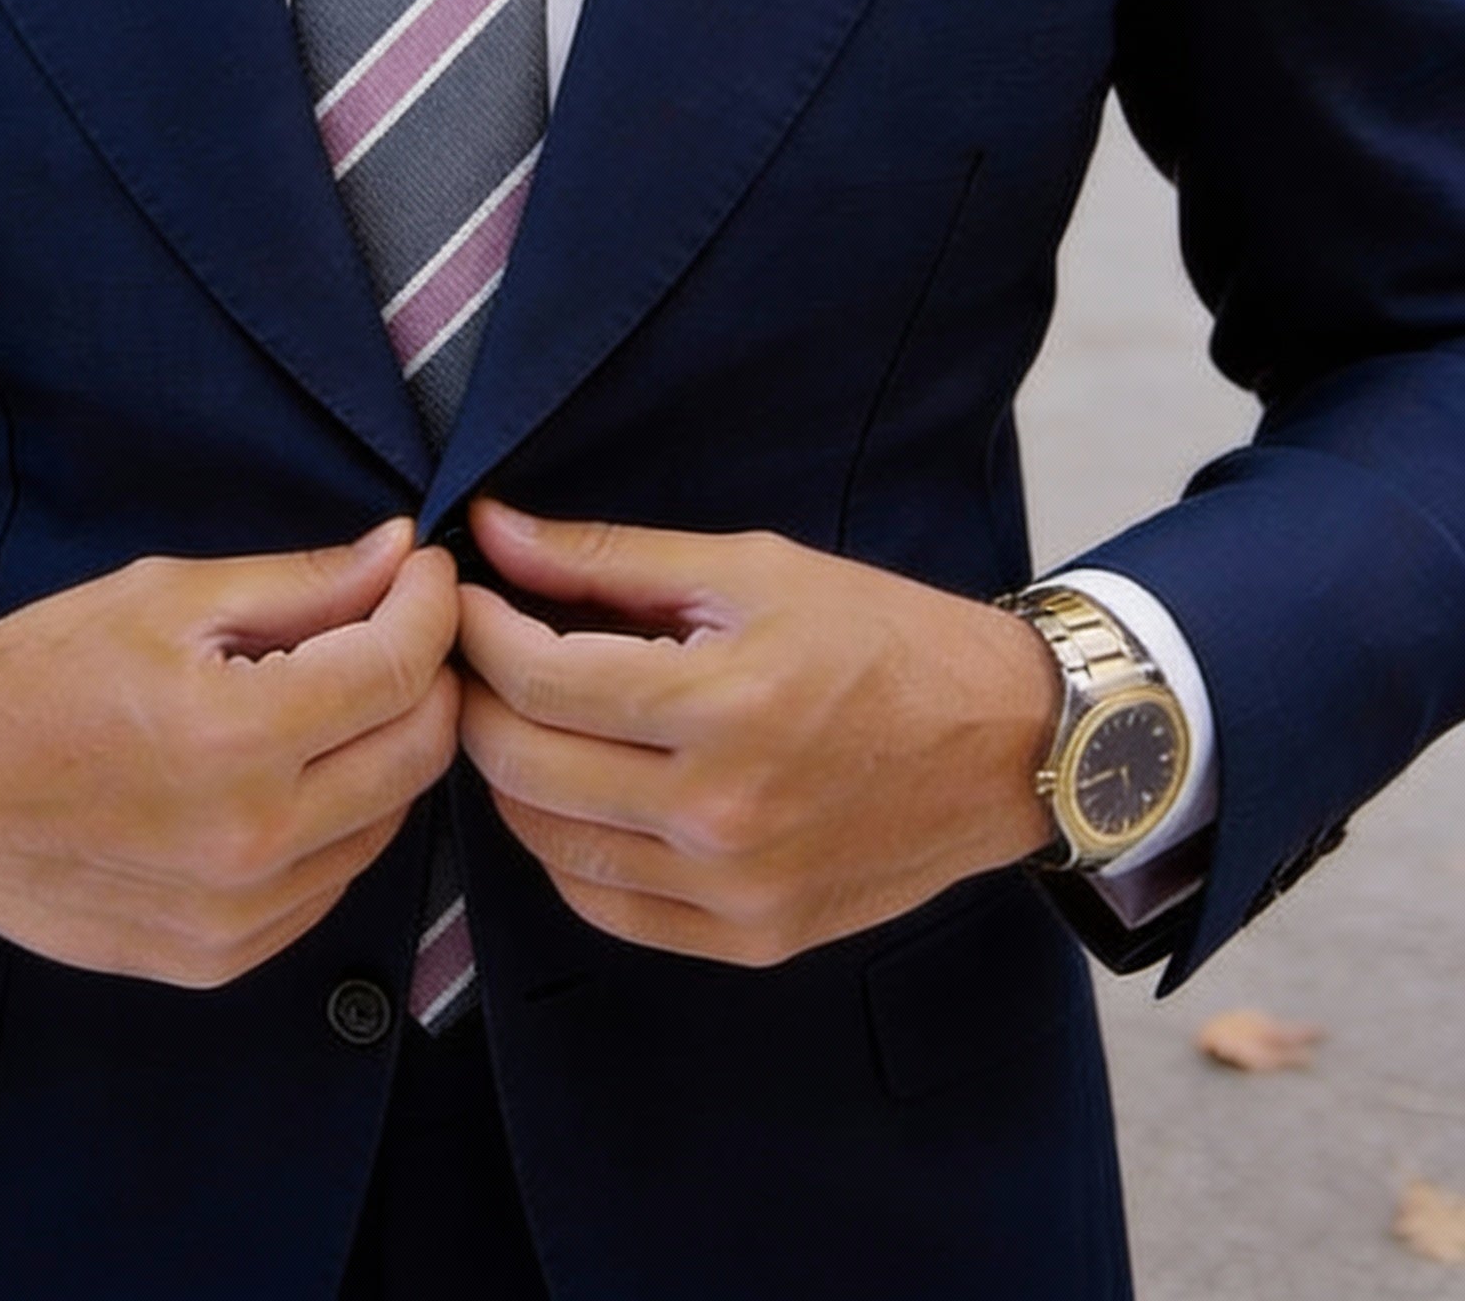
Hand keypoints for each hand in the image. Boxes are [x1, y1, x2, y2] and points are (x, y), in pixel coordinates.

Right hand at [0, 521, 460, 987]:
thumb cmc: (34, 679)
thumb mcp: (166, 598)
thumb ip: (300, 583)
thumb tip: (398, 555)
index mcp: (234, 739)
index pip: (399, 669)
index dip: (431, 606)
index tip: (425, 571)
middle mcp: (251, 842)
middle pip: (419, 751)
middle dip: (429, 673)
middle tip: (399, 623)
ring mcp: (239, 916)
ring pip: (389, 820)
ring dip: (388, 746)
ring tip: (339, 691)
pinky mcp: (221, 957)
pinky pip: (333, 880)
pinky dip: (341, 817)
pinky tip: (295, 768)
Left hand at [457, 501, 1060, 967]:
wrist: (1005, 745)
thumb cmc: (883, 638)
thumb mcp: (750, 569)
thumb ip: (608, 557)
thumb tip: (495, 530)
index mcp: (725, 705)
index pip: (538, 678)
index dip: (478, 630)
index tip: (466, 596)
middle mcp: (722, 814)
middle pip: (524, 764)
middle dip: (476, 698)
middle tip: (475, 653)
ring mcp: (733, 891)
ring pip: (548, 843)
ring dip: (510, 774)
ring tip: (520, 715)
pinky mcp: (748, 939)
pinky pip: (604, 905)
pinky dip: (564, 847)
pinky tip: (574, 791)